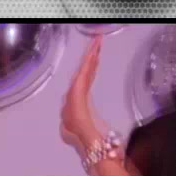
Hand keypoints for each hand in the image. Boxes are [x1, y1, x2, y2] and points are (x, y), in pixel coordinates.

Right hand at [60, 36, 107, 152]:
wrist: (84, 135)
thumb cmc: (86, 132)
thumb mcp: (88, 120)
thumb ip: (87, 114)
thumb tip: (86, 115)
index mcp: (81, 95)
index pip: (88, 76)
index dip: (92, 64)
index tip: (96, 53)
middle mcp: (78, 90)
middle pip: (87, 68)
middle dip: (91, 54)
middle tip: (97, 40)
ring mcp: (77, 88)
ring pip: (86, 67)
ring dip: (91, 54)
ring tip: (97, 41)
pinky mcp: (78, 89)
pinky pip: (85, 71)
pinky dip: (89, 60)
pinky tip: (93, 51)